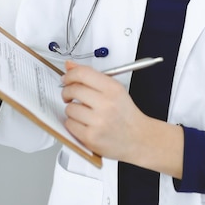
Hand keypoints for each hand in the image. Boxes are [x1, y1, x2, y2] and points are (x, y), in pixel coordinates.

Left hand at [61, 60, 184, 176]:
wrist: (138, 138)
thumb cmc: (125, 114)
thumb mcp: (114, 89)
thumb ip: (91, 76)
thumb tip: (70, 65)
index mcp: (113, 89)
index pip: (82, 73)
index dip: (69, 74)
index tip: (66, 78)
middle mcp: (106, 104)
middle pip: (73, 90)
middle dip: (67, 91)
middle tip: (69, 95)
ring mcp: (98, 122)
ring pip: (69, 108)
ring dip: (72, 109)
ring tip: (83, 112)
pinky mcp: (91, 137)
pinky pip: (69, 124)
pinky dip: (73, 123)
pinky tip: (83, 123)